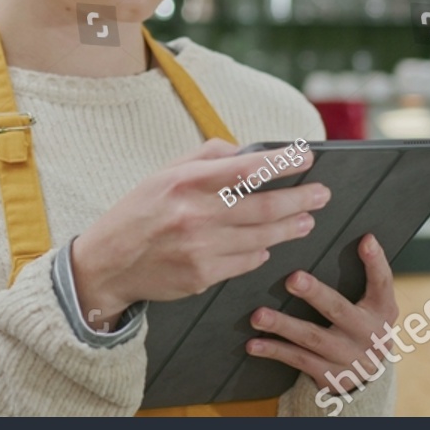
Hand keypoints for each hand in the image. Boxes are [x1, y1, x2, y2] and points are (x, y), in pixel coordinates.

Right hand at [69, 139, 328, 322]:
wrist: (107, 263)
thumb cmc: (140, 211)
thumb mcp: (165, 172)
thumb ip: (207, 157)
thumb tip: (249, 152)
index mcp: (186, 182)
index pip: (247, 170)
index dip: (283, 164)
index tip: (306, 158)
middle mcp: (195, 215)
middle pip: (264, 207)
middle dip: (300, 200)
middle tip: (322, 195)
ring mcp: (200, 249)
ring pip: (261, 238)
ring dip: (289, 228)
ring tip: (305, 220)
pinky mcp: (202, 276)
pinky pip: (245, 262)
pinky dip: (261, 252)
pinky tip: (268, 246)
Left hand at [243, 233, 398, 394]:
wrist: (369, 377)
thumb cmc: (364, 325)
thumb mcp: (375, 304)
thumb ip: (367, 276)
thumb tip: (357, 236)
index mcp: (382, 310)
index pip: (383, 282)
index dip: (376, 262)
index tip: (366, 240)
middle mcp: (369, 334)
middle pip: (338, 309)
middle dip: (315, 294)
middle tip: (293, 279)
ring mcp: (348, 357)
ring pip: (312, 338)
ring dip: (283, 325)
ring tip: (258, 315)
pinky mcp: (329, 375)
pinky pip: (298, 361)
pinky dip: (274, 351)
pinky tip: (253, 344)